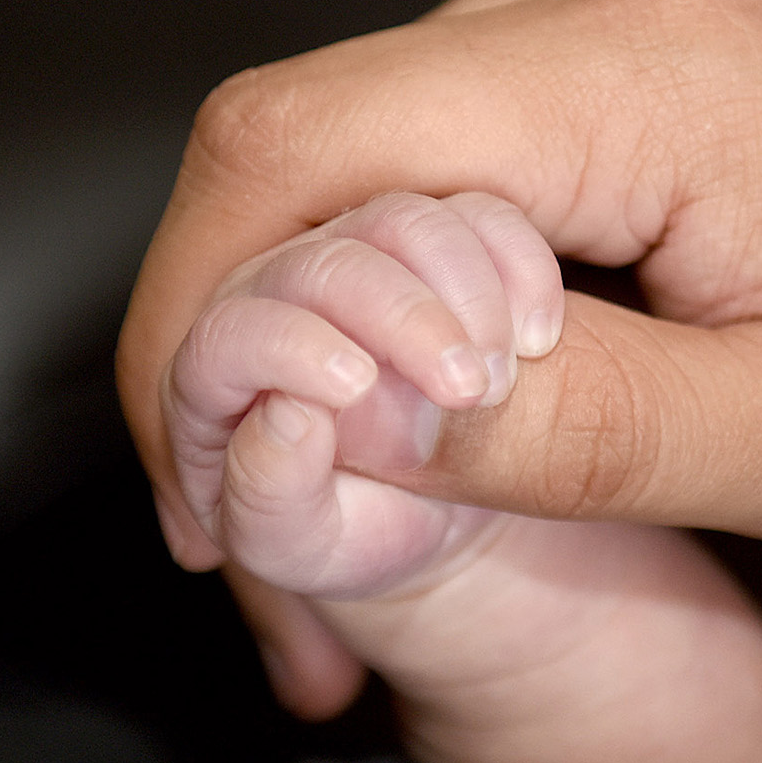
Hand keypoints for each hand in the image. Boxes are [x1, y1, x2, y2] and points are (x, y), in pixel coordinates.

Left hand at [160, 190, 562, 595]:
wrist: (433, 519)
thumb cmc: (349, 527)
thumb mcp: (301, 547)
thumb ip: (270, 494)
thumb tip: (286, 413)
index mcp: (222, 370)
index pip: (232, 332)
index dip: (292, 347)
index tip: (358, 386)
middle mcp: (282, 294)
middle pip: (330, 262)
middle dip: (408, 319)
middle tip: (470, 393)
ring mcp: (364, 256)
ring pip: (408, 223)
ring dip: (471, 293)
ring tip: (501, 382)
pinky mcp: (443, 246)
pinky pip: (483, 215)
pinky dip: (521, 266)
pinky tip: (538, 339)